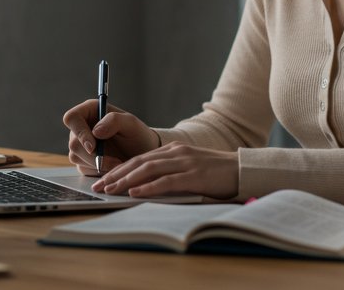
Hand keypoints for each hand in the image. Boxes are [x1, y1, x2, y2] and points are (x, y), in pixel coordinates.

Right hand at [63, 100, 158, 175]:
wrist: (142, 154)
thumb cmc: (137, 135)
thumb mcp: (131, 123)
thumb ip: (114, 121)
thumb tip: (95, 131)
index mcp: (90, 111)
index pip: (72, 118)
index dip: (79, 132)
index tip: (93, 146)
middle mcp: (81, 127)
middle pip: (73, 143)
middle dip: (93, 156)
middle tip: (114, 161)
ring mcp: (80, 145)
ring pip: (76, 157)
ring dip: (97, 164)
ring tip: (118, 163)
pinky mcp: (83, 161)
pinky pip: (83, 168)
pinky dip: (98, 171)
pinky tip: (112, 167)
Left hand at [91, 141, 237, 199]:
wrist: (243, 170)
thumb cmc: (217, 173)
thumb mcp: (190, 168)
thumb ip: (170, 172)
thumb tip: (144, 187)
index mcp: (174, 150)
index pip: (140, 158)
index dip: (120, 169)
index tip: (103, 179)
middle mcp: (176, 153)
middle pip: (139, 162)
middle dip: (116, 174)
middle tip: (99, 186)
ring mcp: (185, 162)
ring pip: (148, 170)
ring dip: (126, 181)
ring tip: (110, 190)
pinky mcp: (194, 175)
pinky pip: (166, 181)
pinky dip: (148, 187)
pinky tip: (135, 193)